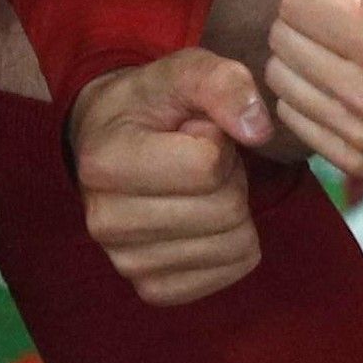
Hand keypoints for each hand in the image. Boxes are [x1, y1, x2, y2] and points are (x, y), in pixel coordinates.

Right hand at [69, 48, 276, 304]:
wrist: (111, 144)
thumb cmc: (152, 106)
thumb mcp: (183, 72)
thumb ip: (223, 84)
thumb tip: (258, 131)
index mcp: (104, 163)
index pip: (207, 166)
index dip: (217, 141)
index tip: (192, 132)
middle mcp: (105, 222)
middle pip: (224, 211)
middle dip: (229, 179)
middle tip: (202, 161)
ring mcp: (126, 263)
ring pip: (232, 245)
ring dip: (231, 210)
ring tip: (198, 187)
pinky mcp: (152, 290)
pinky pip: (230, 272)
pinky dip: (232, 244)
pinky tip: (201, 219)